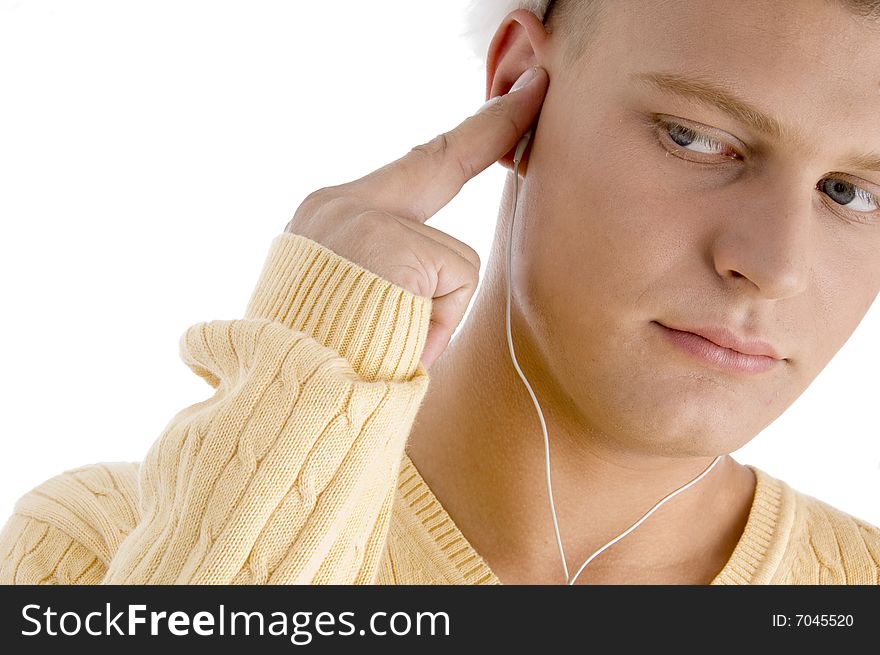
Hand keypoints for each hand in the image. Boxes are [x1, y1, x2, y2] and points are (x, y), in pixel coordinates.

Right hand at [285, 65, 548, 370]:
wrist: (289, 398)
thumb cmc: (321, 364)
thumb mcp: (342, 301)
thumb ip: (390, 265)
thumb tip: (447, 269)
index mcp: (328, 218)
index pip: (413, 167)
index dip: (468, 135)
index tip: (511, 100)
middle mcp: (340, 205)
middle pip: (439, 164)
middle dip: (492, 127)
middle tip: (538, 86)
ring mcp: (366, 220)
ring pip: (453, 260)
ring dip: (434, 313)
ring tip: (387, 342)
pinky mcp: (393, 247)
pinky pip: (455, 284)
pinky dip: (437, 325)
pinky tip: (399, 342)